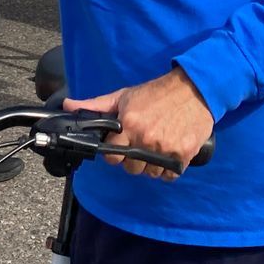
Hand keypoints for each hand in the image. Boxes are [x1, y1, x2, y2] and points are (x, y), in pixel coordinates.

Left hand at [65, 66, 213, 180]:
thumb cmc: (157, 92)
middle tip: (140, 145)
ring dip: (151, 165)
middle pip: (131, 168)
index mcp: (129, 124)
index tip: (121, 146)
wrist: (194, 88)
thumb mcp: (124, 95)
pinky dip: (168, 169)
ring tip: (156, 148)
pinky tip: (168, 153)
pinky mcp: (183, 155)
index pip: (112, 156)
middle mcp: (146, 139)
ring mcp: (165, 149)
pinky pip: (169, 175)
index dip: (114, 152)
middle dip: (133, 160)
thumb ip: (96, 104)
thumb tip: (68, 106)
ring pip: (150, 174)